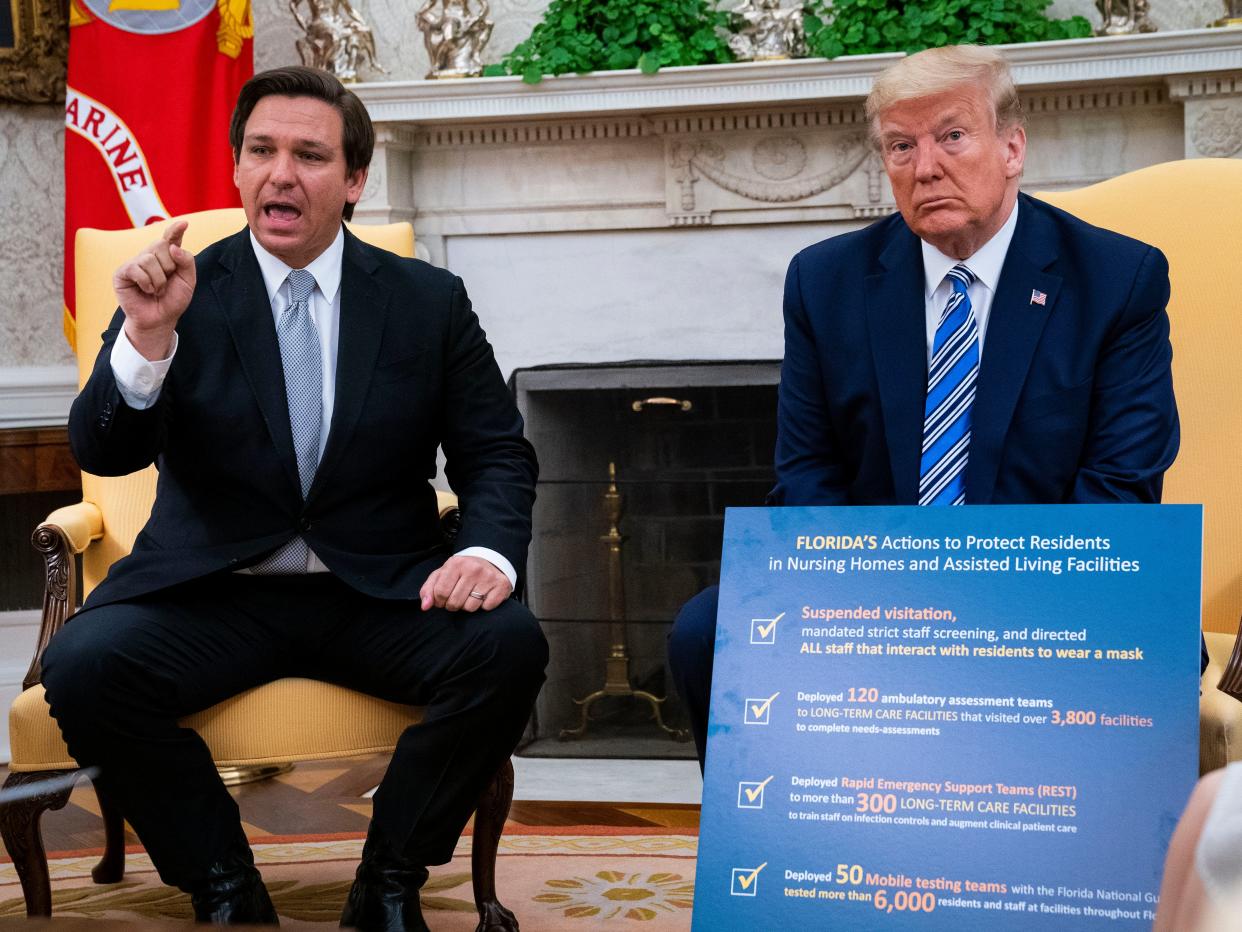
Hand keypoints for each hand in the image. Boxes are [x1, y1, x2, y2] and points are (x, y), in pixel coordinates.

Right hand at [113, 220, 196, 359]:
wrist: (159, 319)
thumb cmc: (172, 300)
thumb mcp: (188, 282)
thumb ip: (187, 261)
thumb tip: (173, 247)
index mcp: (167, 256)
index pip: (171, 238)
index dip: (175, 230)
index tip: (184, 224)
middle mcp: (150, 255)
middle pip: (162, 245)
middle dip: (169, 267)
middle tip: (166, 283)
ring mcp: (135, 262)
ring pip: (150, 259)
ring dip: (159, 280)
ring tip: (157, 290)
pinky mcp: (122, 272)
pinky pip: (137, 268)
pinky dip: (147, 282)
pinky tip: (146, 290)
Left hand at [420, 555, 511, 612]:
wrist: (490, 562)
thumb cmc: (462, 571)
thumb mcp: (442, 574)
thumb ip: (428, 589)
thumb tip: (425, 606)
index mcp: (456, 563)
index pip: (440, 593)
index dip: (439, 601)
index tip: (443, 598)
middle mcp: (473, 568)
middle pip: (454, 602)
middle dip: (453, 604)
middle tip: (458, 596)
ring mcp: (489, 577)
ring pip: (470, 607)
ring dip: (468, 605)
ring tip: (471, 595)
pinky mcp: (501, 585)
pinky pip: (486, 607)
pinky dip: (484, 605)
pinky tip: (484, 595)